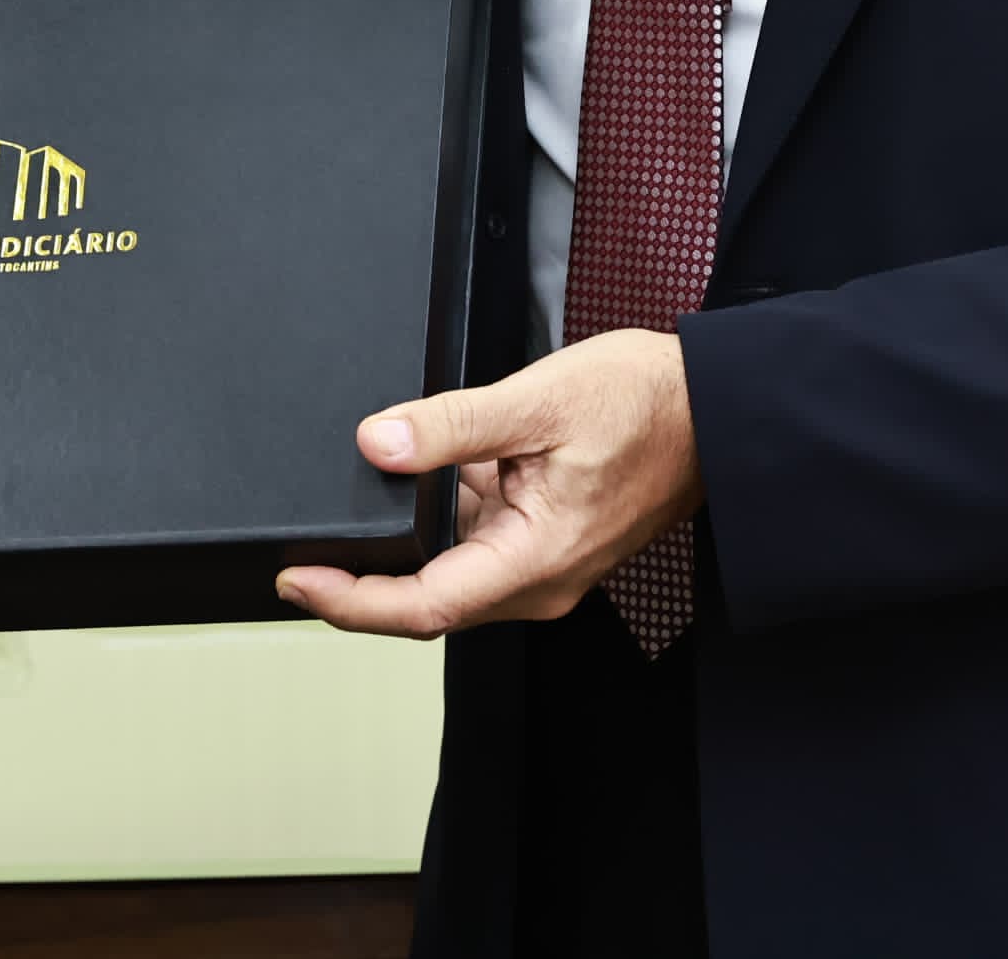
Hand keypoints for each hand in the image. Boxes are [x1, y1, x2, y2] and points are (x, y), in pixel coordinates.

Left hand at [274, 331, 699, 636]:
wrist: (711, 409)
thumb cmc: (645, 406)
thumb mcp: (537, 400)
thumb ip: (450, 425)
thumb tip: (377, 444)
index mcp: (536, 560)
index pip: (424, 606)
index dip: (351, 603)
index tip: (296, 583)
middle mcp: (538, 580)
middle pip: (429, 600)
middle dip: (360, 582)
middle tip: (296, 555)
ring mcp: (543, 564)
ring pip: (450, 570)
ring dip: (402, 546)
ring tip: (348, 510)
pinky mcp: (546, 541)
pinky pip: (477, 542)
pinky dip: (441, 518)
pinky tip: (423, 475)